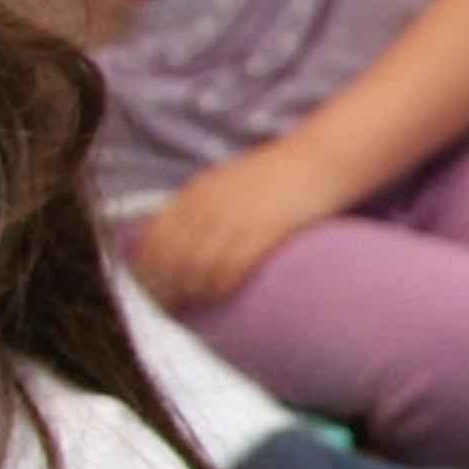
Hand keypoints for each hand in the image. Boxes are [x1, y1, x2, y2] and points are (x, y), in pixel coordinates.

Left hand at [129, 152, 354, 309]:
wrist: (322, 159)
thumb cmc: (278, 178)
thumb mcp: (227, 184)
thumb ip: (201, 209)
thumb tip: (180, 245)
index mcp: (195, 193)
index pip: (153, 240)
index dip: (146, 271)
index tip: (151, 292)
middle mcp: (207, 205)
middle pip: (171, 260)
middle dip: (166, 289)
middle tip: (172, 310)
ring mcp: (234, 217)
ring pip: (196, 269)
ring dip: (192, 293)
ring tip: (197, 307)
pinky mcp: (263, 230)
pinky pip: (230, 269)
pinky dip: (220, 288)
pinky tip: (220, 298)